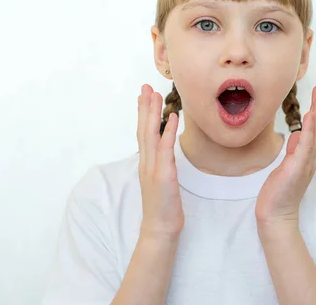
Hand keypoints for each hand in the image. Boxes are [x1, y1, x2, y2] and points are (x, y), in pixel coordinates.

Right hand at [137, 84, 183, 239]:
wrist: (160, 229)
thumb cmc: (163, 206)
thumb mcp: (161, 180)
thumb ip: (161, 163)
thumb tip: (165, 148)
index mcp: (146, 163)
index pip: (143, 133)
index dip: (143, 113)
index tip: (144, 94)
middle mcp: (146, 163)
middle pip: (144, 129)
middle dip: (144, 107)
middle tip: (146, 86)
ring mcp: (153, 169)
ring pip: (151, 136)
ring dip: (153, 114)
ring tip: (155, 95)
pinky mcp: (164, 176)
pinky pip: (166, 151)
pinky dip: (168, 133)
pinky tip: (172, 118)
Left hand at [255, 84, 315, 228]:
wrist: (275, 214)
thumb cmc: (279, 192)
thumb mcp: (285, 167)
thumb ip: (293, 151)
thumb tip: (295, 135)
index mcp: (306, 158)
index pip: (313, 131)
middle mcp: (309, 159)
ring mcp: (304, 164)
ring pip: (314, 135)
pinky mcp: (297, 168)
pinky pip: (304, 146)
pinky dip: (308, 131)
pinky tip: (309, 117)